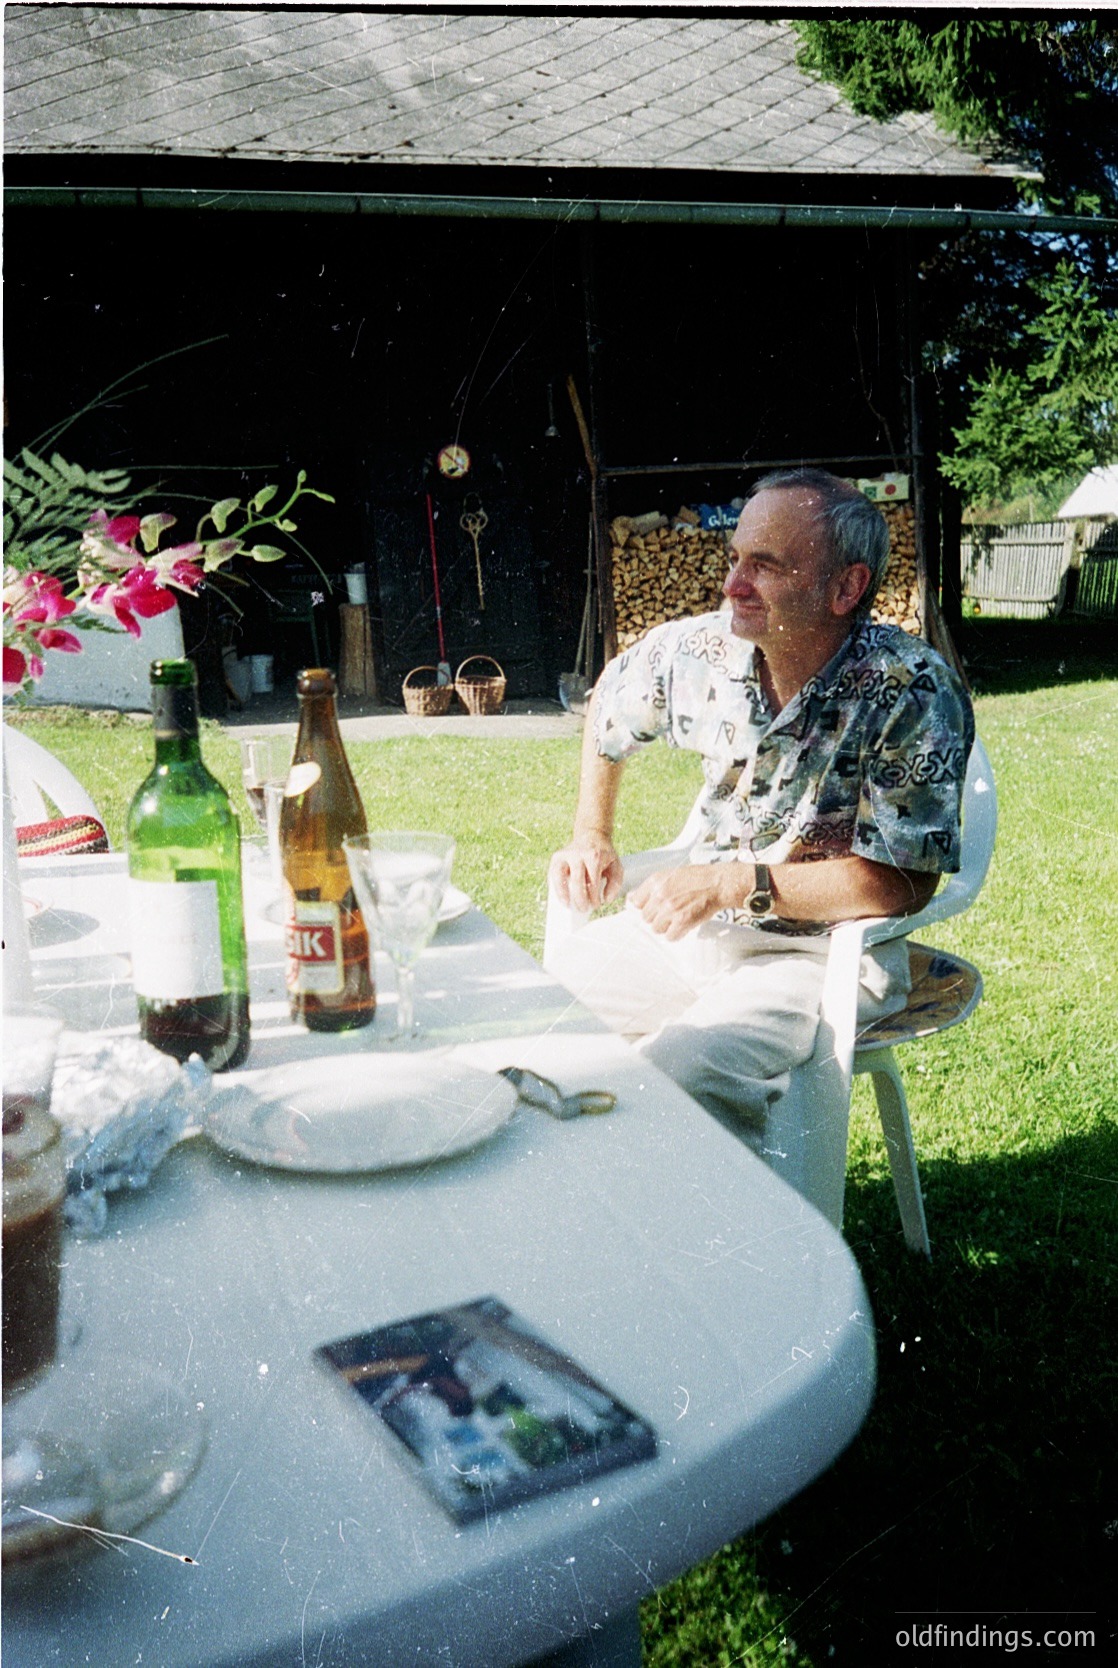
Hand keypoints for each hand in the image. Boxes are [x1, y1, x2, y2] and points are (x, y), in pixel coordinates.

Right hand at [549, 834, 623, 910]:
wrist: (592, 835)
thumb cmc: (604, 855)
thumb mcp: (616, 866)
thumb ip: (616, 883)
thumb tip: (606, 899)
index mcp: (594, 857)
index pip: (593, 882)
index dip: (594, 897)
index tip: (596, 905)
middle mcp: (578, 854)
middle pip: (577, 881)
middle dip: (580, 899)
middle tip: (584, 909)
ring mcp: (566, 854)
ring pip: (560, 876)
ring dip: (563, 893)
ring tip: (567, 905)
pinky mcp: (557, 856)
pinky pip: (553, 873)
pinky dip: (555, 886)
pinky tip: (559, 896)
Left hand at [629, 863, 744, 939]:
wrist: (718, 884)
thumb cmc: (697, 878)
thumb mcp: (670, 875)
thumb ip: (651, 887)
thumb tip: (632, 899)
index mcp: (655, 881)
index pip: (636, 902)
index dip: (645, 906)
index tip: (654, 907)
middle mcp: (660, 895)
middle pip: (646, 917)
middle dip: (657, 917)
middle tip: (671, 913)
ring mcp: (670, 909)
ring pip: (656, 928)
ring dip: (666, 926)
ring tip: (678, 918)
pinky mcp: (682, 921)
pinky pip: (670, 936)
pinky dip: (677, 934)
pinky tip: (684, 926)